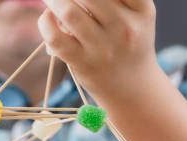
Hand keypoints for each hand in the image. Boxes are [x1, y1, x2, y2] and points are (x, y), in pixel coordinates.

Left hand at [38, 0, 158, 99]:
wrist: (131, 86)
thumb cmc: (127, 42)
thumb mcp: (136, 15)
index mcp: (141, 9)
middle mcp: (124, 27)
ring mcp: (102, 47)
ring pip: (70, 12)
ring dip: (54, 0)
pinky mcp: (82, 62)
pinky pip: (55, 38)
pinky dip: (45, 22)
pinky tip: (47, 17)